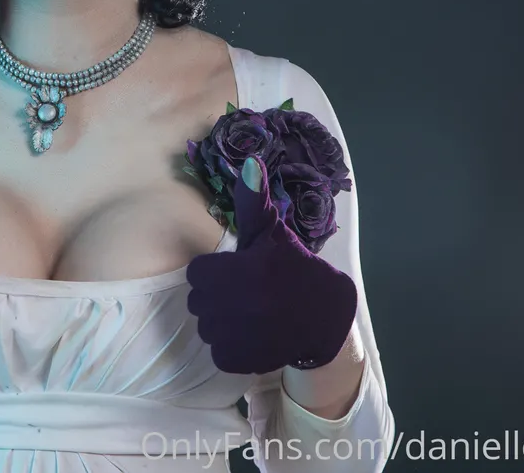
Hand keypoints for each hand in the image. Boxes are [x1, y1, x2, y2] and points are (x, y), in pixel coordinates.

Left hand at [186, 156, 356, 373]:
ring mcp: (240, 335)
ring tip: (247, 313)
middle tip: (242, 292)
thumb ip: (253, 201)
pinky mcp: (242, 360)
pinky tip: (250, 333)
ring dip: (220, 321)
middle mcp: (239, 305)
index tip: (235, 271)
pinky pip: (217, 352)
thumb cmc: (294, 268)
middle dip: (215, 295)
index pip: (196, 272)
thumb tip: (248, 162)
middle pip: (197, 300)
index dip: (214, 271)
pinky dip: (230, 346)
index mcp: (242, 270)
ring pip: (205, 327)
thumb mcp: (273, 233)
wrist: (327, 318)